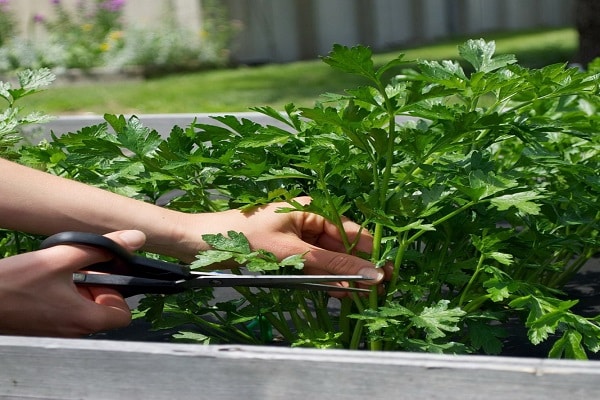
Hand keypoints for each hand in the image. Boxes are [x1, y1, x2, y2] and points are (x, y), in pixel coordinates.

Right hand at [0, 230, 145, 336]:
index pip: (123, 314)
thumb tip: (135, 238)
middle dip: (99, 286)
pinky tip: (49, 279)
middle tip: (81, 268)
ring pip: (85, 308)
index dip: (119, 292)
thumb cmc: (14, 283)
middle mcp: (75, 330)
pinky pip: (67, 310)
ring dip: (81, 287)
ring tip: (62, 271)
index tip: (105, 274)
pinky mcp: (45, 326)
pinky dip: (66, 293)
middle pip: (105, 309)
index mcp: (85, 319)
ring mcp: (58, 330)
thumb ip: (101, 248)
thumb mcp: (61, 258)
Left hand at [186, 197, 383, 295]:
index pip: (354, 233)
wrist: (198, 243)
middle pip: (343, 248)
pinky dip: (324, 280)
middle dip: (358, 270)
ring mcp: (298, 237)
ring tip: (360, 298)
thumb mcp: (290, 252)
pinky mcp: (288, 253)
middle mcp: (309, 220)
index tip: (388, 278)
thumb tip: (372, 274)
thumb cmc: (242, 239)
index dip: (371, 255)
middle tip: (376, 295)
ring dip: (342, 278)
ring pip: (330, 260)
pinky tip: (338, 293)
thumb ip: (332, 264)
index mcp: (313, 209)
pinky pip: (313, 266)